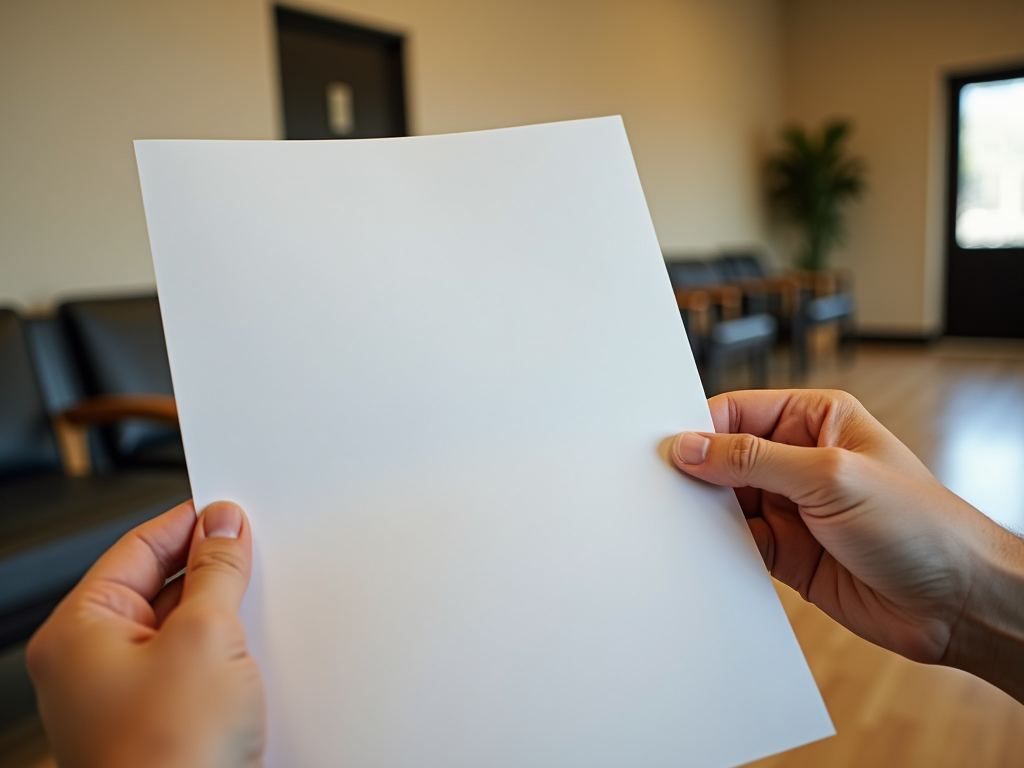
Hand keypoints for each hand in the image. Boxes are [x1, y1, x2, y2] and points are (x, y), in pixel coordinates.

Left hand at [27, 500, 264, 767]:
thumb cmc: (167, 758)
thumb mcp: (205, 636)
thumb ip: (217, 571)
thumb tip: (223, 527)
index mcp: (78, 631)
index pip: (137, 547)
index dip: (189, 523)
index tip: (231, 511)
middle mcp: (90, 663)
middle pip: (157, 585)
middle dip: (210, 569)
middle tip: (253, 554)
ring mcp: (121, 698)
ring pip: (177, 628)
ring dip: (219, 613)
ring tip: (257, 606)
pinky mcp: (157, 724)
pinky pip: (188, 667)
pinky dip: (221, 653)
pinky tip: (253, 653)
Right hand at [671, 389, 1023, 700]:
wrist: (958, 604)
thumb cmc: (922, 526)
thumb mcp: (830, 476)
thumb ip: (754, 460)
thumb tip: (693, 447)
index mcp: (817, 420)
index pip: (739, 412)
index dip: (701, 428)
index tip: (670, 449)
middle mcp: (800, 460)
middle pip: (726, 456)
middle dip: (697, 471)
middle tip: (663, 486)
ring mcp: (791, 507)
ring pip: (725, 501)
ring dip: (704, 512)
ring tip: (678, 521)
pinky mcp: (786, 552)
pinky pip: (736, 542)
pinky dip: (716, 546)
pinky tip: (702, 549)